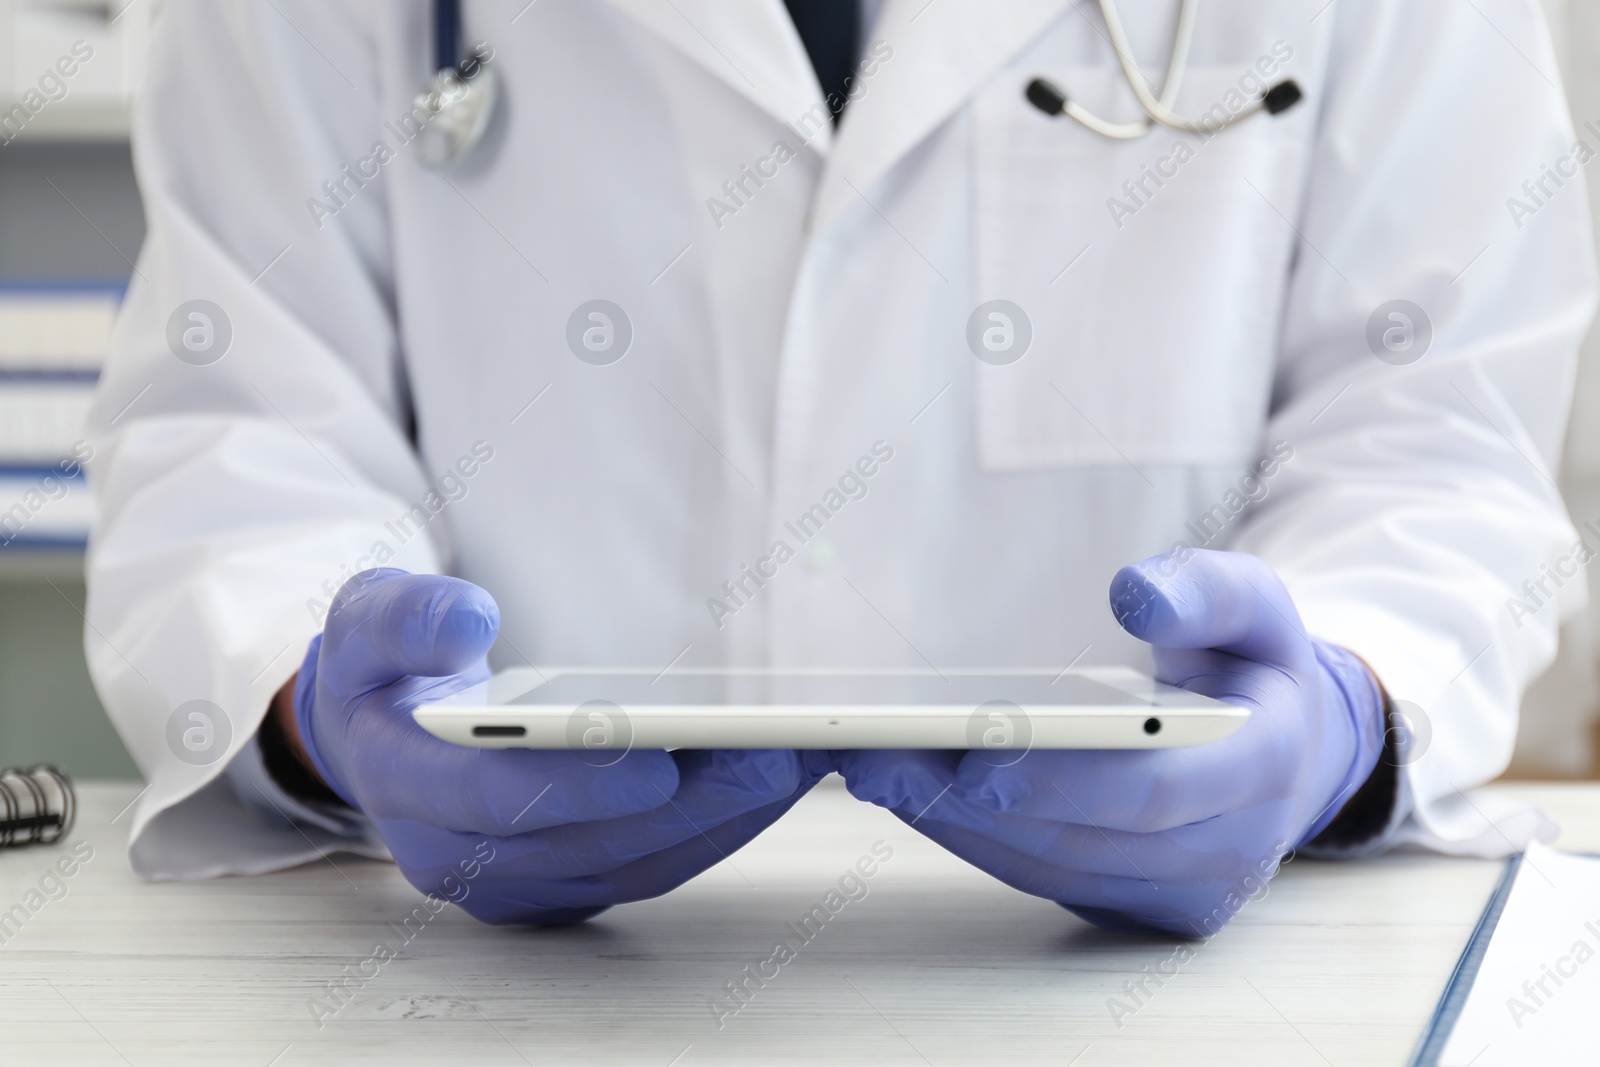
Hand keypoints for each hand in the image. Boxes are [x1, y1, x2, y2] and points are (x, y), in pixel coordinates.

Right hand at [294, 568, 830, 923]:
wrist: (379, 735)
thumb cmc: (386, 670)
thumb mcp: (368, 618)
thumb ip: (406, 616)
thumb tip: (467, 622)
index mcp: (403, 781)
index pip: (495, 797)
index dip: (579, 785)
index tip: (659, 764)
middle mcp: (455, 855)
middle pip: (586, 843)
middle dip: (687, 804)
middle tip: (770, 755)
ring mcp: (511, 883)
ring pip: (630, 867)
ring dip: (718, 822)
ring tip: (792, 764)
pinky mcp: (559, 889)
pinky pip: (645, 874)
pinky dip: (711, 834)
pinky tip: (764, 789)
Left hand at [837, 549, 1384, 934]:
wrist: (1294, 755)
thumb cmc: (1254, 668)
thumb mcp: (1256, 606)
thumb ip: (1206, 589)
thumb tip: (1133, 593)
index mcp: (1263, 766)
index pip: (1155, 790)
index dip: (1064, 781)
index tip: (975, 757)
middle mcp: (1227, 848)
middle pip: (1080, 839)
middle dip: (970, 803)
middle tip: (878, 756)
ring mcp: (1182, 891)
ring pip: (1049, 870)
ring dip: (954, 825)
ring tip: (874, 769)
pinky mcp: (1138, 910)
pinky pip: (1043, 882)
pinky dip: (974, 840)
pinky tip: (915, 794)